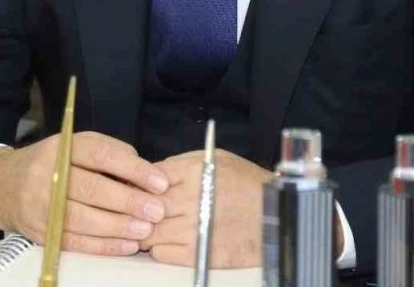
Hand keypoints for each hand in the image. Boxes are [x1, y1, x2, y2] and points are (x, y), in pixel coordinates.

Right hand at [0, 132, 169, 255]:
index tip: (159, 181)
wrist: (1, 185)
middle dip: (128, 201)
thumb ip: (109, 151)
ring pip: (83, 218)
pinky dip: (103, 246)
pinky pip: (74, 241)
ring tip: (145, 229)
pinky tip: (125, 244)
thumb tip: (142, 169)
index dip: (132, 169)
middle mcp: (48, 174)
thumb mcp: (75, 145)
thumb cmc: (51, 163)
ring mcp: (40, 205)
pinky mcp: (39, 232)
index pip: (101, 155)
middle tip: (156, 210)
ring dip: (118, 226)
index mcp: (62, 148)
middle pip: (92, 188)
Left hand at [139, 149, 272, 267]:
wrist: (276, 216)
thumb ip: (183, 163)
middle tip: (138, 211)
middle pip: (144, 206)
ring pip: (148, 232)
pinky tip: (168, 241)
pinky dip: (159, 248)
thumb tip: (155, 172)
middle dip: (138, 209)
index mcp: (193, 172)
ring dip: (145, 231)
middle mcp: (189, 200)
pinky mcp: (197, 254)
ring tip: (152, 228)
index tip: (139, 189)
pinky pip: (161, 253)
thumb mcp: (217, 159)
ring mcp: (192, 229)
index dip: (140, 184)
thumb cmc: (248, 184)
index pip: (148, 178)